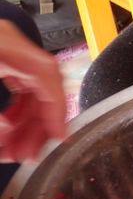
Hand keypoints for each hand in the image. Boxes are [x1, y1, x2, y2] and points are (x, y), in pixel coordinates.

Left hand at [0, 20, 66, 161]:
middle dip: (38, 122)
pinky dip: (15, 111)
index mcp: (5, 44)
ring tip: (16, 152)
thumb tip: (9, 132)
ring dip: (26, 121)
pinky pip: (17, 87)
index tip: (60, 136)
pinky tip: (8, 131)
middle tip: (30, 154)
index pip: (46, 73)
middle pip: (41, 83)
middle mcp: (9, 43)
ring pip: (29, 88)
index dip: (57, 106)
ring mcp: (4, 51)